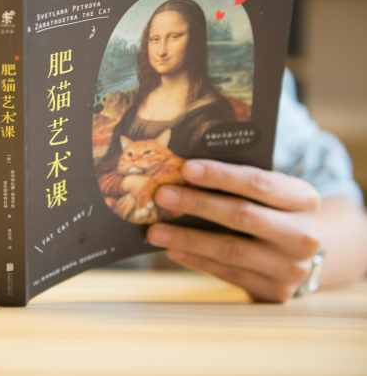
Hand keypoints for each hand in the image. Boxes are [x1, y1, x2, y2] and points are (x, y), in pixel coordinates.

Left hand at [146, 160, 321, 301]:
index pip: (258, 182)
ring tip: (156, 231)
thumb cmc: (272, 212)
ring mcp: (291, 267)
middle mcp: (303, 234)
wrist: (298, 255)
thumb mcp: (269, 194)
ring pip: (231, 250)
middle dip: (197, 204)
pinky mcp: (276, 292)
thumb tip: (184, 174)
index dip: (221, 175)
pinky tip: (173, 250)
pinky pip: (228, 274)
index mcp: (303, 199)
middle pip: (242, 215)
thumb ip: (237, 184)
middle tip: (162, 195)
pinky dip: (197, 261)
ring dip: (188, 239)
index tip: (186, 168)